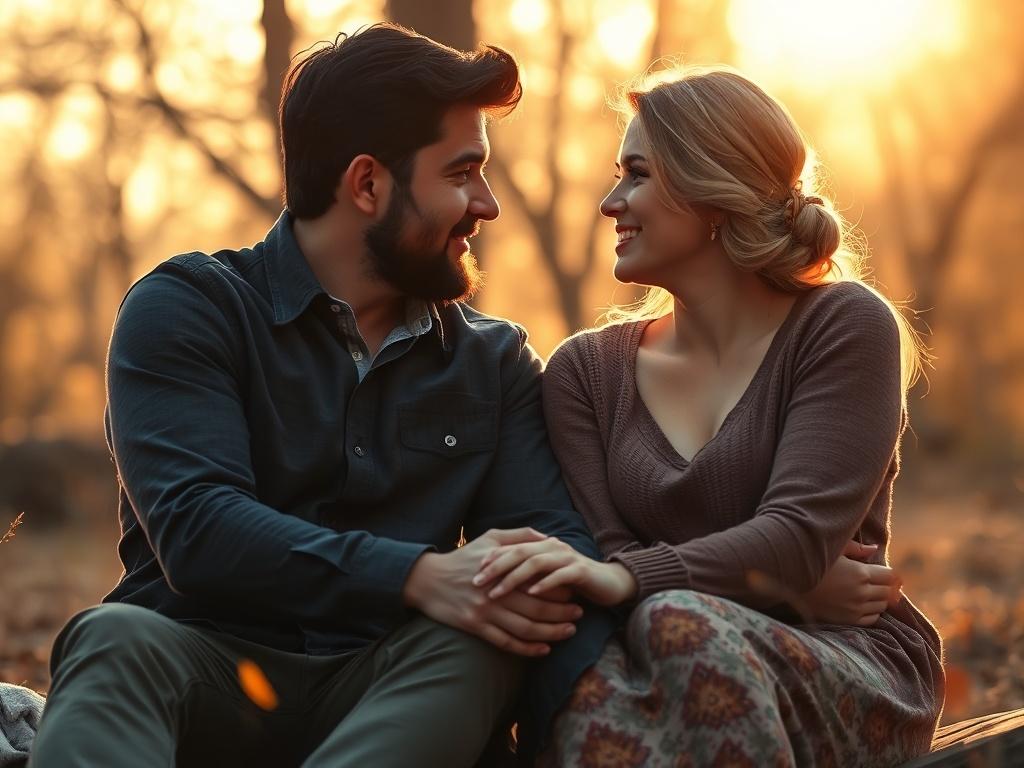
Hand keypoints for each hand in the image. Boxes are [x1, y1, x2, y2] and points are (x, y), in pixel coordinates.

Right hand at [402, 528, 582, 656]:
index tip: (576, 590)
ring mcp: (485, 612)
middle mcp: (496, 592)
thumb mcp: (490, 538)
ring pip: (526, 628)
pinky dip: (527, 649)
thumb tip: (549, 538)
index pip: (540, 582)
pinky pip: (506, 643)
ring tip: (568, 632)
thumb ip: (520, 536)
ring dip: (551, 633)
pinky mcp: (475, 627)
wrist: (427, 579)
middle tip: (580, 614)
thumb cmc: (462, 557)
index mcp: (503, 570)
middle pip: (537, 608)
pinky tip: (543, 650)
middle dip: (562, 613)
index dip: (561, 588)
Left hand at [474, 538, 637, 606]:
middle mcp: (552, 546)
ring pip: (535, 563)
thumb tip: (498, 574)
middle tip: (477, 581)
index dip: (492, 557)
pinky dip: (544, 583)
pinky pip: (559, 575)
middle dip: (496, 567)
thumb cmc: (573, 580)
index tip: (472, 571)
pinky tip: (530, 593)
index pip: (511, 546)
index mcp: (542, 545)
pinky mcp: (580, 570)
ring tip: (497, 591)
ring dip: (514, 577)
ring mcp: (567, 557)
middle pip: (519, 551)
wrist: (609, 583)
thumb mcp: (547, 573)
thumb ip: (527, 568)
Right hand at [803, 540, 901, 625]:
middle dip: (886, 586)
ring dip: (879, 599)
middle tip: (877, 581)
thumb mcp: (833, 550)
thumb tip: (874, 549)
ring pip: (882, 606)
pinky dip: (872, 612)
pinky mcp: (848, 620)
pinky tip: (862, 604)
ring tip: (868, 592)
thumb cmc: (812, 562)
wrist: (790, 584)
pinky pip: (872, 619)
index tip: (884, 572)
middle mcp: (861, 592)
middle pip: (889, 592)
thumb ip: (856, 548)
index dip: (890, 574)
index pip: (891, 576)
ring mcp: (855, 608)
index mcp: (861, 573)